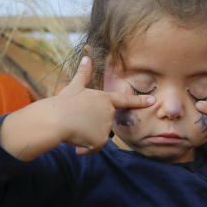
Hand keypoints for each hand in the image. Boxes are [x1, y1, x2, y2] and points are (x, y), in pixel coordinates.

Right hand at [0, 56, 153, 160]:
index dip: (139, 101)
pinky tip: (75, 141)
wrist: (54, 120)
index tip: (152, 101)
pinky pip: (92, 148)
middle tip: (76, 121)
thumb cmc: (63, 104)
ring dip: (86, 137)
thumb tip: (86, 57)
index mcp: (104, 99)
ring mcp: (106, 126)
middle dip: (90, 126)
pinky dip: (84, 148)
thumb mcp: (74, 87)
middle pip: (103, 124)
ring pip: (97, 138)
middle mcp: (109, 112)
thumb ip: (83, 75)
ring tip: (74, 129)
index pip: (125, 100)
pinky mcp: (100, 140)